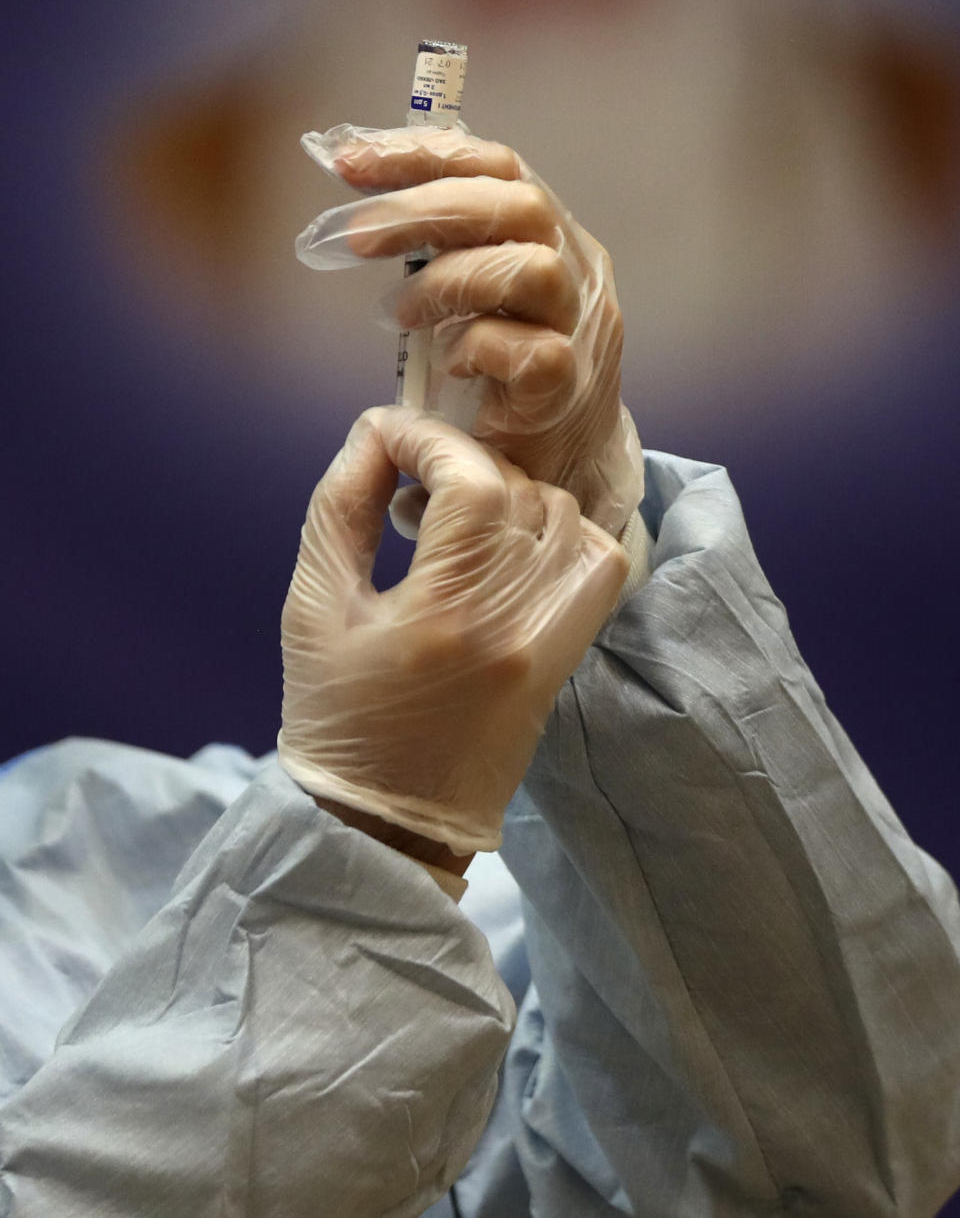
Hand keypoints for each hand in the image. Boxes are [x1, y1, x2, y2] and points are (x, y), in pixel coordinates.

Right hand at [277, 406, 627, 855]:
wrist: (389, 824)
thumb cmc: (337, 718)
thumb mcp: (312, 610)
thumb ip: (341, 510)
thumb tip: (373, 434)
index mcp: (445, 616)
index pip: (471, 483)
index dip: (429, 438)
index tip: (387, 433)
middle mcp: (515, 625)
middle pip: (518, 490)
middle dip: (459, 462)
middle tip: (408, 475)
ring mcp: (553, 643)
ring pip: (562, 516)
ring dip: (507, 491)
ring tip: (452, 512)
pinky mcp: (568, 657)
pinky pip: (597, 564)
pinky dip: (562, 531)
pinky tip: (509, 541)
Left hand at [296, 125, 643, 535]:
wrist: (554, 470)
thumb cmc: (498, 377)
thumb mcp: (467, 294)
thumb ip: (437, 245)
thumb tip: (358, 189)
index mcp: (552, 236)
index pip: (498, 165)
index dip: (423, 153)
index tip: (349, 160)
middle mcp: (576, 272)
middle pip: (517, 203)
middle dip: (424, 209)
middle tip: (356, 236)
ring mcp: (580, 330)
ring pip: (530, 268)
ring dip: (447, 282)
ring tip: (398, 313)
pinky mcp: (567, 388)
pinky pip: (529, 349)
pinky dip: (473, 347)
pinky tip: (445, 365)